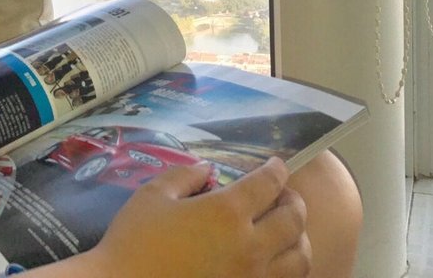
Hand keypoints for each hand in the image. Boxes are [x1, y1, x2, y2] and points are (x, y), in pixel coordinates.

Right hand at [89, 157, 310, 277]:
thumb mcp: (153, 197)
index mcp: (227, 212)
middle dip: (294, 201)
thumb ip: (184, 177)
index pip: (268, 183)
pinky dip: (286, 270)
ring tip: (287, 233)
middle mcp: (249, 246)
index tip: (275, 165)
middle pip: (293, 219)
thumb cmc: (133, 242)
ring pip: (299, 259)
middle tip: (285, 196)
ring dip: (299, 239)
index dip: (276, 169)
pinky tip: (271, 264)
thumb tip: (207, 170)